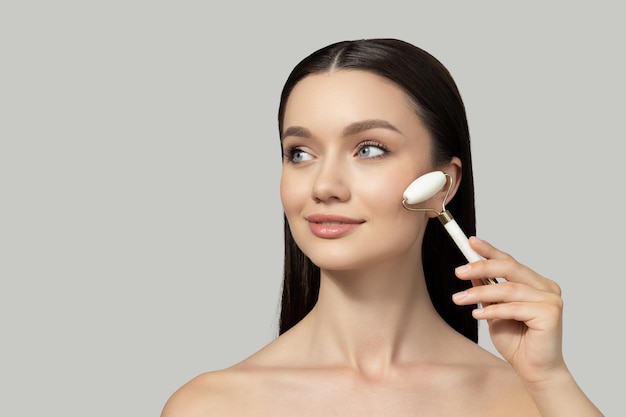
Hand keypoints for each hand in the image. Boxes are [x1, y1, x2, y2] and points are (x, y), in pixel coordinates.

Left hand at [452, 237, 567, 385]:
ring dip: (479, 294)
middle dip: (481, 267)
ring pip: (508, 289)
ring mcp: (551, 299)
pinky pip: (513, 307)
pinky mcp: (550, 313)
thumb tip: (471, 271)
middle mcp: (546, 288)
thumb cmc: (516, 342)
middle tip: (458, 271)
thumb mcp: (494, 311)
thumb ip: (488, 291)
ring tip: (459, 299)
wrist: (533, 370)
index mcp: (536, 284)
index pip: (510, 262)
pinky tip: (476, 315)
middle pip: (510, 268)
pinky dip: (492, 310)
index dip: (490, 250)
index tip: (470, 242)